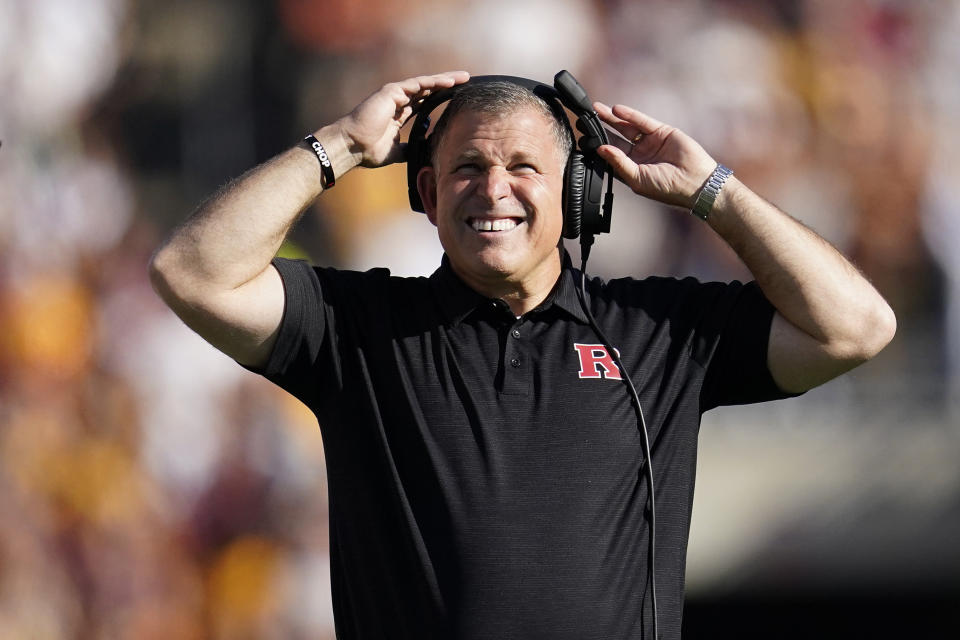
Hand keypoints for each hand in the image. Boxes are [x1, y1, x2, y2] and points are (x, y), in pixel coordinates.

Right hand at [336, 71, 469, 168]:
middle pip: (428, 90)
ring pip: (426, 84)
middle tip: (467, 82)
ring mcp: (395, 95)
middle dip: (447, 86)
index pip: (425, 102)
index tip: (457, 99)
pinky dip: (434, 82)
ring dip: (445, 80)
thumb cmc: (368, 151)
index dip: (440, 99)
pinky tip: (449, 82)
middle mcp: (398, 101)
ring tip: (464, 78)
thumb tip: (424, 152)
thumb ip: (409, 149)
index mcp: (400, 114)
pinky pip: (418, 84)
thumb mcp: (396, 153)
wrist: (353, 146)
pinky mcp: (392, 91)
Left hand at [593, 102, 717, 208]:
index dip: (598, 147)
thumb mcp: (637, 178)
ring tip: (596, 109)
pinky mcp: (661, 131)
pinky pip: (641, 121)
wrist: (695, 181)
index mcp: (632, 169)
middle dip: (600, 129)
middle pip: (615, 139)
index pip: (610, 155)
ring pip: (627, 127)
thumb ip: (618, 163)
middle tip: (585, 120)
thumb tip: (601, 149)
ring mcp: (650, 142)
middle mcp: (639, 155)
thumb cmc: (666, 188)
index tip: (584, 139)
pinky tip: (616, 110)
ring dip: (612, 118)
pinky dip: (629, 115)